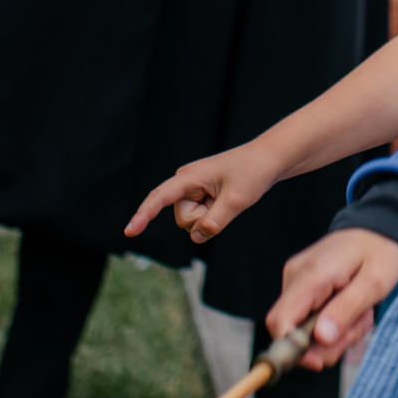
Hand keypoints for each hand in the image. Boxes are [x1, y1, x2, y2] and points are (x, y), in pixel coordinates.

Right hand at [124, 144, 280, 243]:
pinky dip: (214, 217)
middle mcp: (185, 183)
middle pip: (183, 219)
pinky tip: (225, 201)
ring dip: (210, 218)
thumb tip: (196, 238)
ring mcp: (192, 191)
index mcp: (189, 176)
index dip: (144, 215)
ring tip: (227, 198)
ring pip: (191, 223)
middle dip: (204, 219)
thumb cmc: (252, 173)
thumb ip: (215, 222)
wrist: (267, 160)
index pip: (160, 198)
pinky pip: (200, 219)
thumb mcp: (237, 200)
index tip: (129, 231)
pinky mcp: (199, 197)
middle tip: (226, 200)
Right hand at [266, 228, 397, 369]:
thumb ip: (346, 309)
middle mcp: (295, 277)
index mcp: (312, 275)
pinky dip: (333, 323)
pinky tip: (351, 308)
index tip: (321, 361)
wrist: (377, 227)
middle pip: (292, 331)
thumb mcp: (375, 283)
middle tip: (358, 327)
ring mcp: (296, 281)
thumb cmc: (380, 251)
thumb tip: (320, 339)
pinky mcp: (302, 286)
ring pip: (304, 329)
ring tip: (360, 314)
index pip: (280, 321)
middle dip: (326, 343)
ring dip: (335, 333)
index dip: (293, 349)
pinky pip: (310, 318)